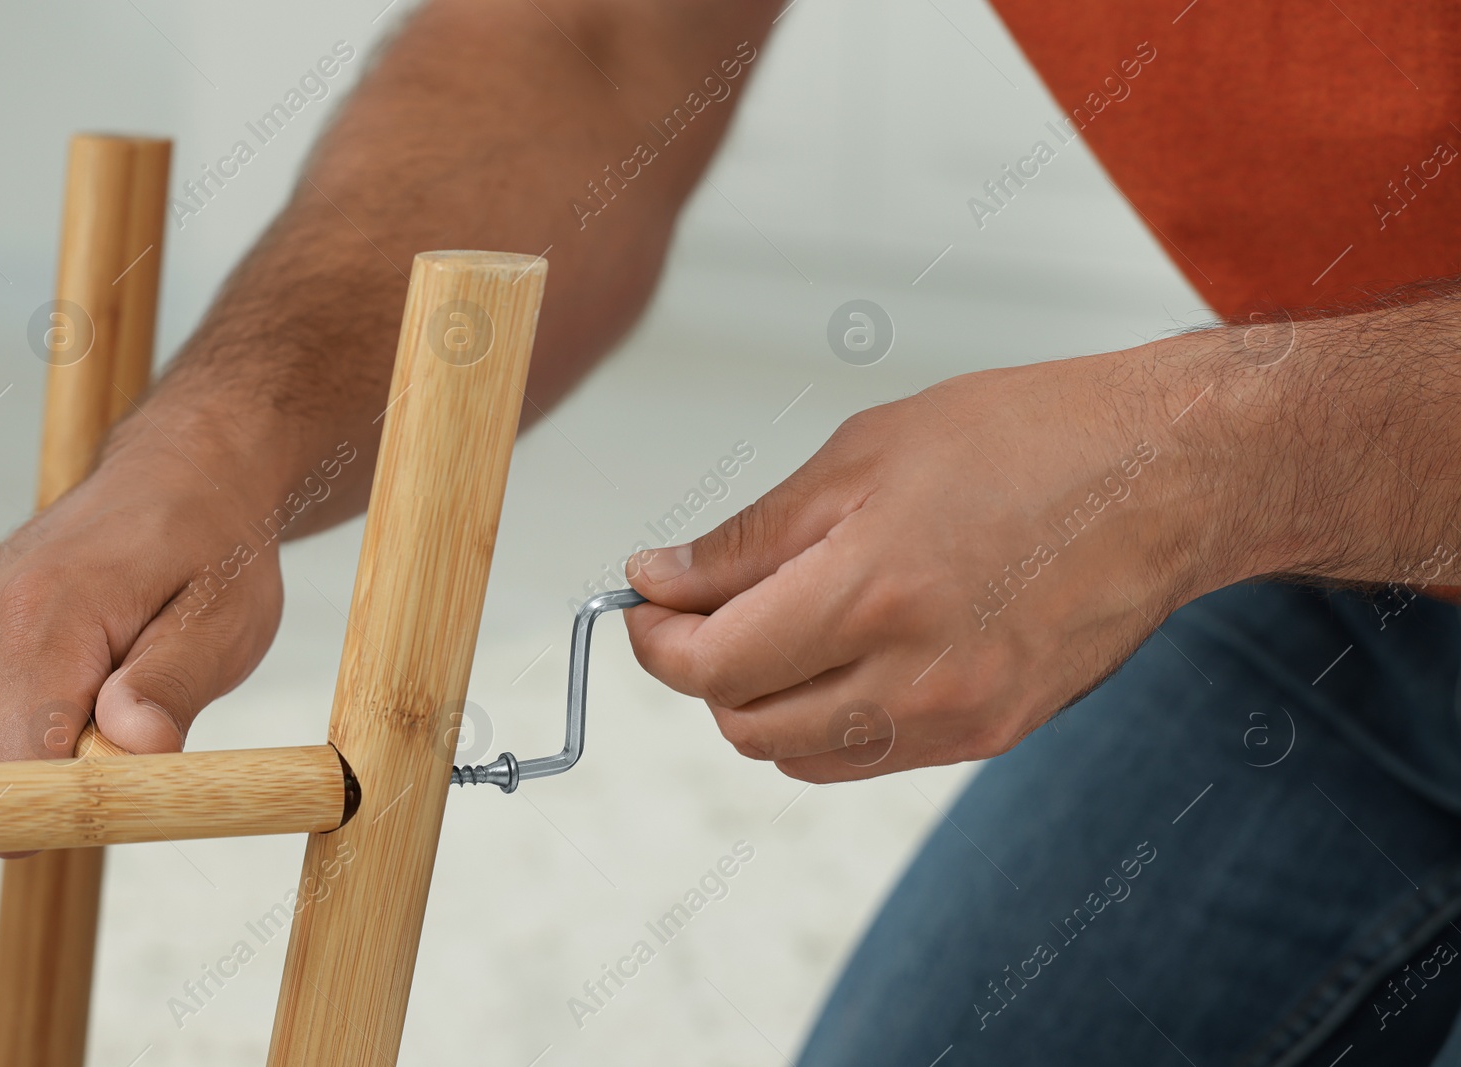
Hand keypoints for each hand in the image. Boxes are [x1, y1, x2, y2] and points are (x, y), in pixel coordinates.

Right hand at [0, 445, 284, 763]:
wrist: (174, 483)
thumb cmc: (208, 550)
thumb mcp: (223, 621)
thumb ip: (172, 689)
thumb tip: (136, 748)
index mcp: (36, 620)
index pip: (18, 774)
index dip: (79, 801)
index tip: (130, 777)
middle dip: (68, 775)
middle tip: (133, 709)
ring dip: (48, 752)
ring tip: (105, 681)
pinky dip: (21, 732)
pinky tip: (69, 680)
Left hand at [624, 343, 1242, 781]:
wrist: (1166, 477)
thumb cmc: (1028, 440)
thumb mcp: (863, 455)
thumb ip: (750, 536)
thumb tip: (664, 579)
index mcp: (872, 593)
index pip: (711, 667)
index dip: (656, 640)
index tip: (645, 604)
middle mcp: (915, 678)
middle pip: (744, 727)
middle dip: (701, 672)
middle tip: (700, 609)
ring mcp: (959, 719)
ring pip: (800, 754)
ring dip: (761, 701)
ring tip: (779, 623)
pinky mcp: (992, 736)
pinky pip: (869, 755)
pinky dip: (828, 717)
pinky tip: (845, 649)